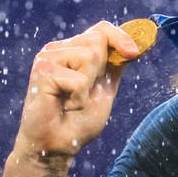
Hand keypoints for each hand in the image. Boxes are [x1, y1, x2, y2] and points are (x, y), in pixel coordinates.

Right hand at [15, 22, 140, 158]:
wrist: (56, 147)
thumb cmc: (78, 120)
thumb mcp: (105, 88)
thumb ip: (115, 66)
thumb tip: (135, 45)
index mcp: (72, 51)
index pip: (101, 30)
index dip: (121, 37)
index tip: (134, 52)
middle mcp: (58, 50)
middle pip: (98, 40)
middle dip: (101, 70)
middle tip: (83, 93)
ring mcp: (47, 58)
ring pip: (90, 56)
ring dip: (89, 86)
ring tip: (73, 100)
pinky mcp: (42, 70)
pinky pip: (79, 79)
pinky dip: (79, 97)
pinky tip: (65, 105)